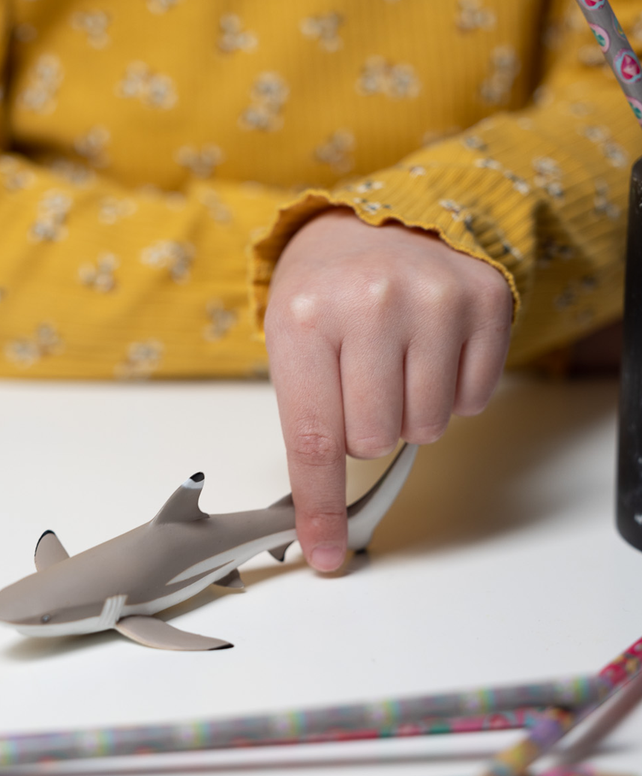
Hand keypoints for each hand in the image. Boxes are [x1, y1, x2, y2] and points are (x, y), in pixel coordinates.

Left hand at [264, 208, 512, 570]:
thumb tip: (318, 525)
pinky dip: (449, 392)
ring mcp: (434, 300)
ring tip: (392, 363)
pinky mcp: (485, 301)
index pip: (312, 439)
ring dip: (407, 413)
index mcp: (304, 320)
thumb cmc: (322, 294)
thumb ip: (305, 425)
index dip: (320, 507)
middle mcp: (370, 305)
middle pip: (373, 441)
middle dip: (363, 429)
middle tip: (357, 382)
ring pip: (427, 428)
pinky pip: (472, 402)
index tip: (326, 553)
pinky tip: (428, 351)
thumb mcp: (289, 341)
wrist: (369, 222)